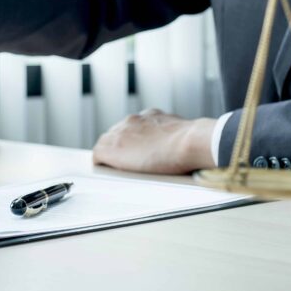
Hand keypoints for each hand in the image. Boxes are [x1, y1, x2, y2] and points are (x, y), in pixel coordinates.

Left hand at [92, 109, 216, 173]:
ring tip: (121, 172)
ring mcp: (120, 133)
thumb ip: (174, 136)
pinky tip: (110, 174)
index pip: (133, 129)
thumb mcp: (182, 133)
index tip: (140, 155)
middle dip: (122, 150)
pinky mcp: (110, 147)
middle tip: (130, 166)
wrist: (189, 142)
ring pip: (106, 145)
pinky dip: (102, 165)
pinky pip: (98, 156)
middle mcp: (132, 120)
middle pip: (116, 136)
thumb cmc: (192, 142)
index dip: (134, 144)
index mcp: (150, 116)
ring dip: (112, 157)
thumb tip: (181, 146)